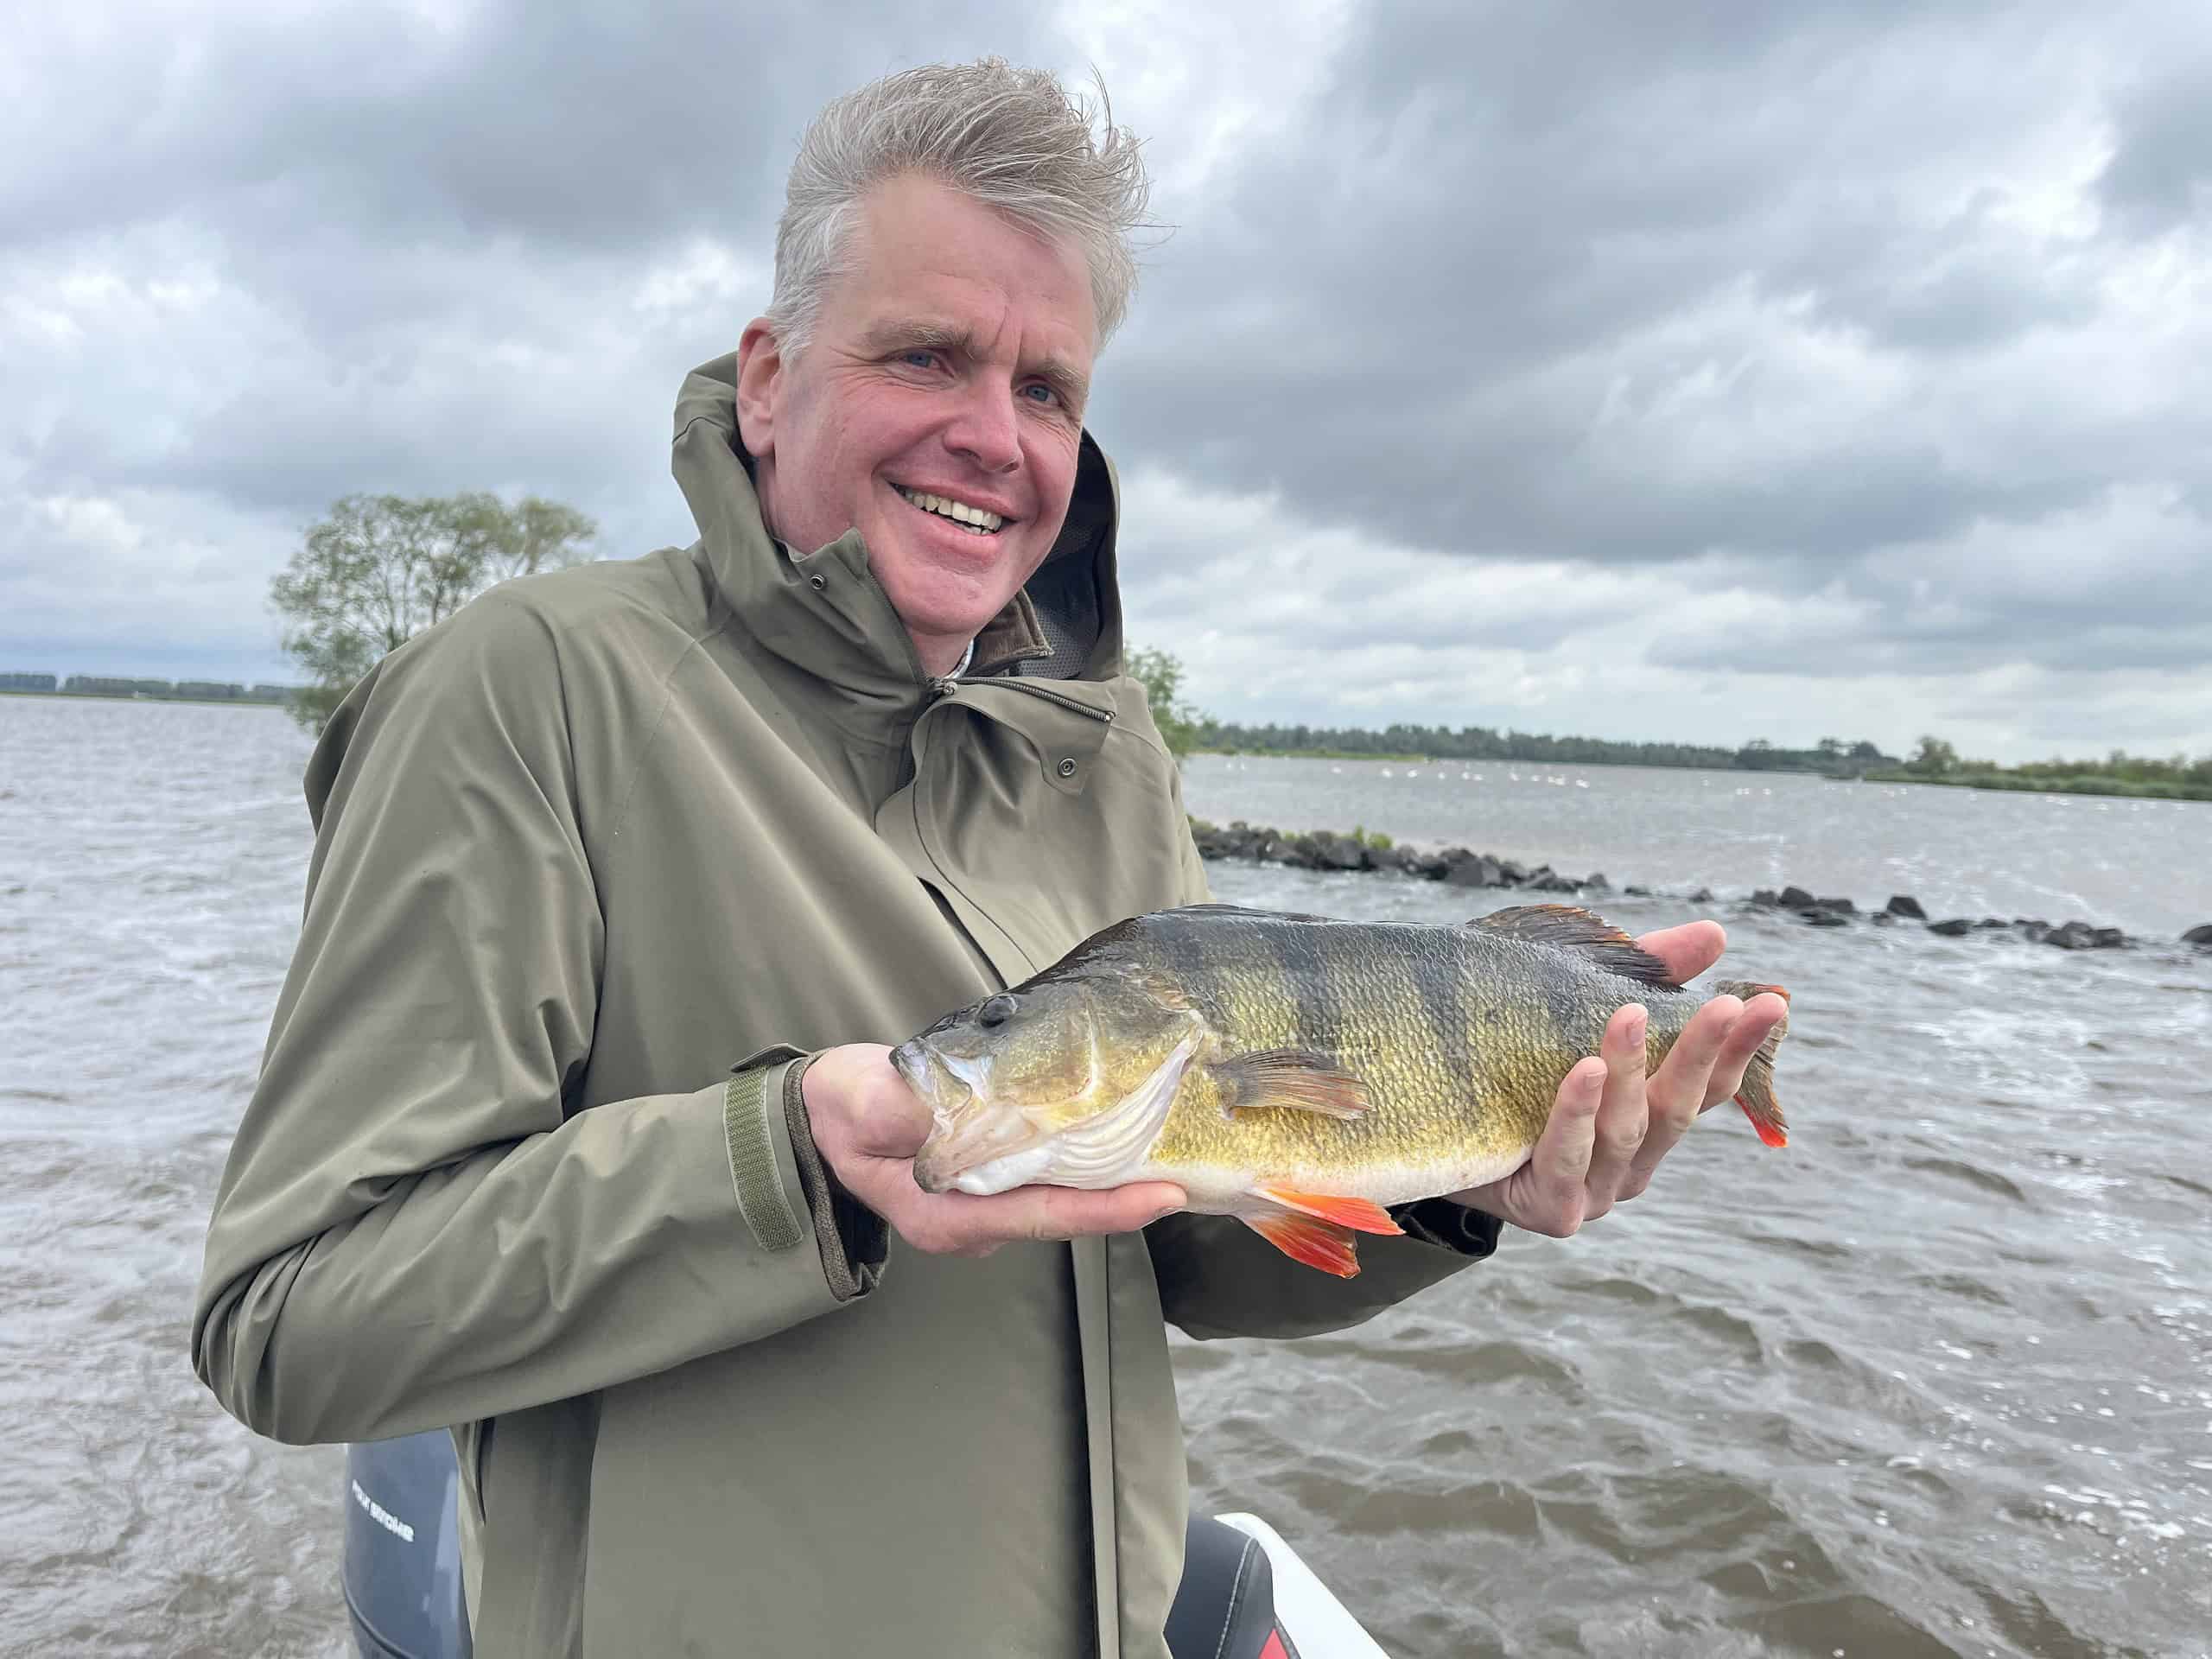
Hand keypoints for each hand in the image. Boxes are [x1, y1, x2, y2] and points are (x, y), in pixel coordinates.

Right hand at [801, 1043, 1186, 1257]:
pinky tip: (1118, 1129)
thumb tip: (961, 1111)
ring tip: (1170, 1142)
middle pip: (1064, 1210)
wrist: (819, 1114)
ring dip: (1110, 1173)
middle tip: (1190, 1163)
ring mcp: (983, 1205)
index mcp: (946, 1216)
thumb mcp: (868, 1102)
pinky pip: (1048, 1176)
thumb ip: (910, 1110)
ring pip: (1060, 1195)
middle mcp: (974, 1222)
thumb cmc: (842, 1109)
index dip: (1105, 1208)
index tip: (1162, 1194)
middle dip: (1125, 1191)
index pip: (1041, 1215)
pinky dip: (1084, 1156)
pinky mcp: (990, 1182)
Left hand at [1448, 921, 1787, 1236]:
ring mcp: (1595, 1191)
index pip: (1708, 1085)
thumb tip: (1715, 934)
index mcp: (1649, 1122)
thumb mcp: (1572, 1006)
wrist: (1424, 1131)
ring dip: (1632, 1070)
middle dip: (1702, 1054)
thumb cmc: (1509, 1063)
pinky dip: (1576, 1114)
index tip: (1771, 1001)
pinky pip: (1566, 1159)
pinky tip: (1584, 1070)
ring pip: (1626, 1130)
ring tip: (1627, 1013)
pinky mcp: (1550, 1210)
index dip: (1740, 1046)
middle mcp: (1632, 1163)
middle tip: (1726, 1004)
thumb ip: (1643, 975)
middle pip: (1678, 1108)